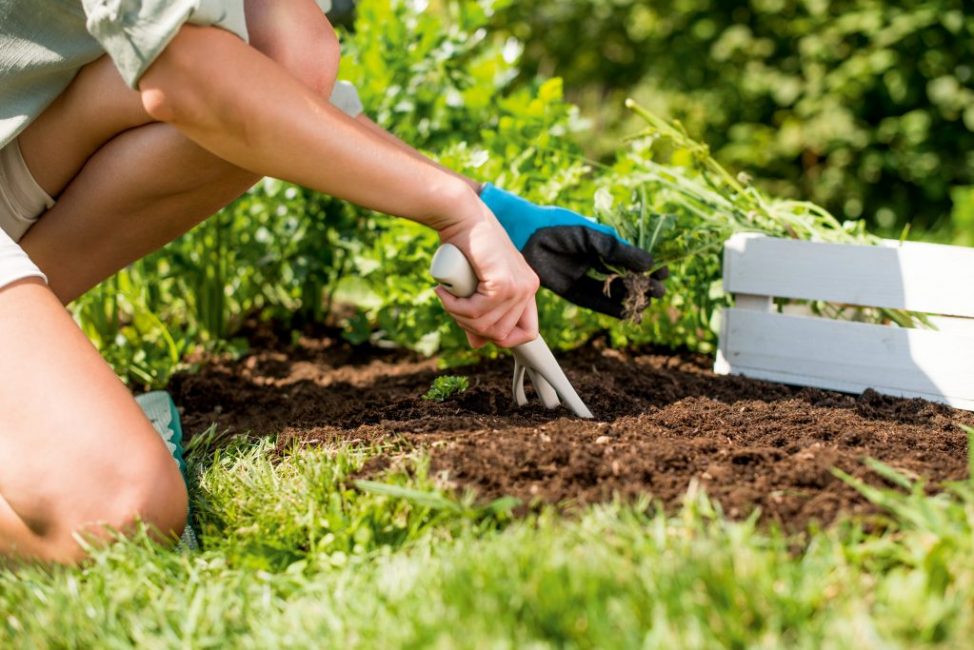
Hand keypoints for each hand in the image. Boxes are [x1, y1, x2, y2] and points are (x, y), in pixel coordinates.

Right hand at [434, 199, 539, 348]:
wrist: (460, 215)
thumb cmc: (465, 245)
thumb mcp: (476, 286)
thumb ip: (480, 313)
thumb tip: (477, 345)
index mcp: (527, 288)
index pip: (528, 332)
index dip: (501, 338)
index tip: (475, 327)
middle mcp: (529, 288)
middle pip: (502, 334)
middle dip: (470, 326)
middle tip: (452, 304)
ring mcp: (519, 287)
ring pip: (486, 326)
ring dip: (458, 315)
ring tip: (446, 295)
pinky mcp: (503, 284)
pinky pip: (476, 313)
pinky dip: (455, 306)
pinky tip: (444, 291)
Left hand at [479, 184, 667, 318]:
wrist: (524, 233)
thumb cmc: (557, 226)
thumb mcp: (591, 236)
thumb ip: (616, 250)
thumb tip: (648, 263)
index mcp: (601, 242)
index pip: (631, 257)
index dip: (648, 265)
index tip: (664, 271)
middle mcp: (594, 260)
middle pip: (625, 276)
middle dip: (643, 284)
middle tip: (659, 290)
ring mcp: (583, 275)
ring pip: (612, 290)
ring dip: (630, 297)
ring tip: (647, 302)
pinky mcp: (570, 289)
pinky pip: (594, 301)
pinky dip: (611, 307)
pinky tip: (626, 311)